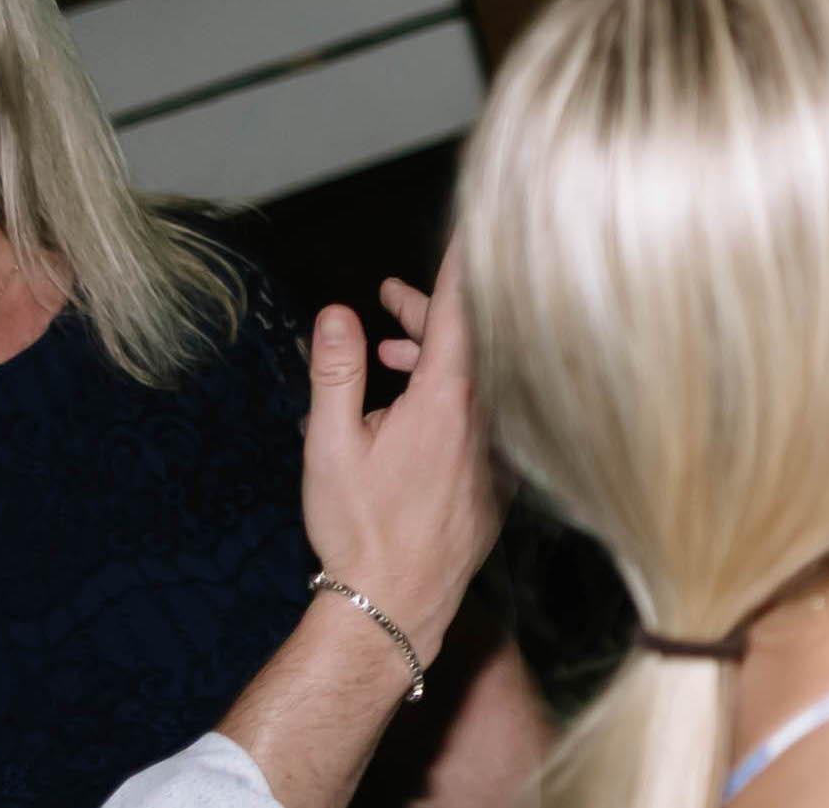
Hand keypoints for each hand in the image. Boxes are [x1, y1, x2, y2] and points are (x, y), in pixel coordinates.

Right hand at [301, 253, 496, 653]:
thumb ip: (337, 373)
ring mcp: (498, 447)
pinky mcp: (499, 474)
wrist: (397, 603)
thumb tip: (336, 314)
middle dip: (433, 310)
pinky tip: (407, 407)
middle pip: (473, 342)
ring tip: (390, 349)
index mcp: (448, 401)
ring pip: (478, 380)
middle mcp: (486, 419)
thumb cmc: (358, 528)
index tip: (478, 225)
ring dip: (435, 355)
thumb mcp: (330, 444)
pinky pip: (483, 416)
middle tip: (393, 295)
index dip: (466, 264)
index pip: (466, 312)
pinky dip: (451, 395)